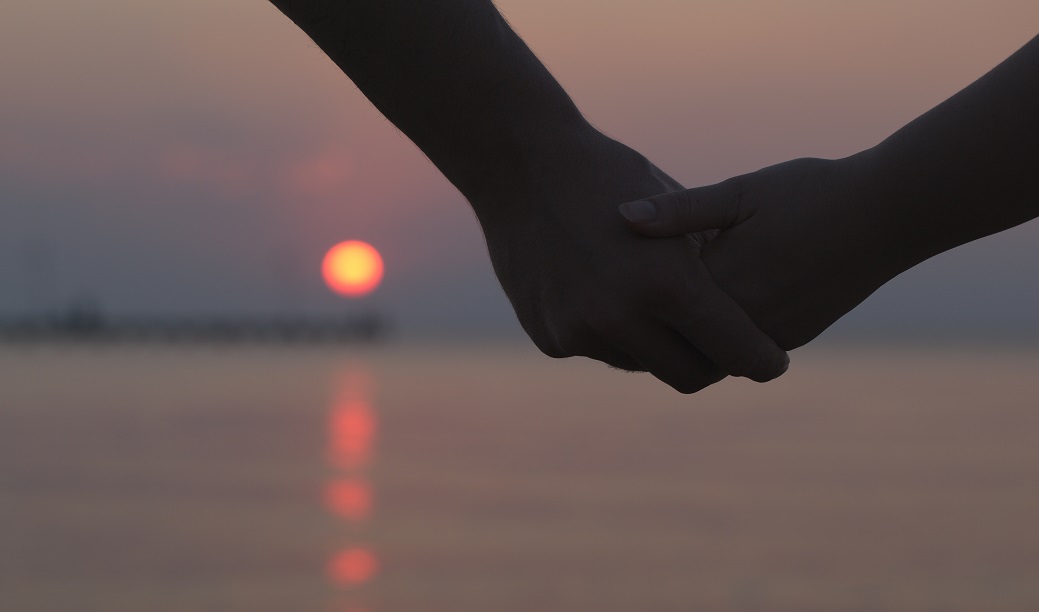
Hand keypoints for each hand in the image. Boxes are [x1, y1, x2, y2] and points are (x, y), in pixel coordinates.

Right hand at [471, 129, 789, 392]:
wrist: (518, 165)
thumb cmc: (609, 176)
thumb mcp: (674, 212)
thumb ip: (708, 268)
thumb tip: (748, 313)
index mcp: (667, 283)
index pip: (736, 351)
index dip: (762, 360)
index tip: (773, 362)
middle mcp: (622, 318)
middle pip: (690, 374)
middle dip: (710, 362)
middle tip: (718, 343)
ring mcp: (580, 332)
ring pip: (640, 364)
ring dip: (654, 345)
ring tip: (653, 302)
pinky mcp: (550, 338)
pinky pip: (598, 351)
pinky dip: (609, 332)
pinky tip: (603, 290)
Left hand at [619, 154, 907, 350]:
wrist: (892, 213)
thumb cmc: (812, 192)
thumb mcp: (741, 193)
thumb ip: (680, 211)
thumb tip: (622, 217)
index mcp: (724, 285)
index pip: (657, 302)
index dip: (629, 286)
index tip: (604, 270)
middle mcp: (746, 322)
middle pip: (679, 333)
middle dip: (652, 316)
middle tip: (617, 292)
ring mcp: (774, 335)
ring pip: (710, 345)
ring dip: (688, 325)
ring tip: (656, 296)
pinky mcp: (794, 335)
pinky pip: (742, 341)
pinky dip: (723, 325)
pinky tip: (708, 296)